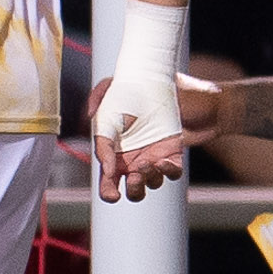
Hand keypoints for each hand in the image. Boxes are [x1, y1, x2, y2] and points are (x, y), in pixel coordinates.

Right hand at [86, 73, 189, 201]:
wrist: (159, 79)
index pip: (109, 178)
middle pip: (133, 187)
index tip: (112, 194)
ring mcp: (154, 155)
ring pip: (152, 182)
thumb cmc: (129, 88)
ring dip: (149, 179)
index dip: (108, 190)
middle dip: (134, 190)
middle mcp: (133, 156)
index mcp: (114, 150)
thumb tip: (103, 157)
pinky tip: (162, 162)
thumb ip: (99, 129)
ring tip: (148, 163)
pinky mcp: (173, 151)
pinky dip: (168, 172)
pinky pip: (173, 172)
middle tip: (135, 177)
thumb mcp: (107, 104)